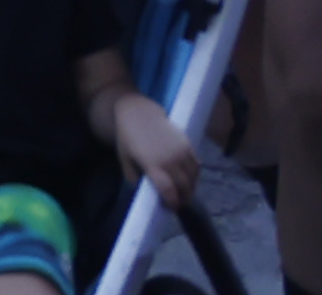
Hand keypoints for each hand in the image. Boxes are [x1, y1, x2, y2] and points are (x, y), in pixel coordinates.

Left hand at [109, 84, 196, 204]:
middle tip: (178, 204)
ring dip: (191, 189)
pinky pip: (196, 166)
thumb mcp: (124, 159)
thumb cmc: (128, 137)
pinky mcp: (188, 145)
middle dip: (183, 199)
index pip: (168, 190)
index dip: (172, 202)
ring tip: (185, 194)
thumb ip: (133, 177)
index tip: (170, 208)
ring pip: (193, 178)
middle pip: (184, 187)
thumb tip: (143, 192)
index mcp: (153, 164)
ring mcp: (181, 151)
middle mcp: (170, 159)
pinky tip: (189, 180)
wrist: (139, 113)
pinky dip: (195, 176)